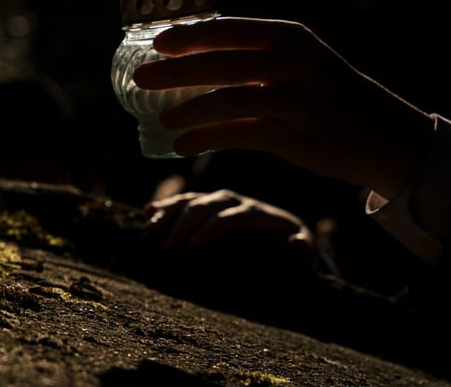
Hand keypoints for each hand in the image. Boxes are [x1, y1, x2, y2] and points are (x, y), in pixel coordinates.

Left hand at [131, 17, 434, 199]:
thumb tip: (188, 53)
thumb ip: (255, 54)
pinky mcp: (297, 138)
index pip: (231, 30)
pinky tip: (181, 146)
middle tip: (140, 77)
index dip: (191, 35)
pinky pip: (239, 135)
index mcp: (292, 38)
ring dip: (187, 110)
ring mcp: (298, 102)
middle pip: (222, 64)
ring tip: (162, 119)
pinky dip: (205, 139)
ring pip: (228, 101)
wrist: (386, 135)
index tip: (157, 42)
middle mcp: (296, 65)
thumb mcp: (301, 60)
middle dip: (175, 71)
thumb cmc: (328, 92)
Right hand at [144, 189, 313, 261]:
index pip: (230, 218)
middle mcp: (235, 201)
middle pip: (205, 206)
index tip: (192, 248)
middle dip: (183, 226)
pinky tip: (147, 211)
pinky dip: (165, 205)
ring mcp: (218, 200)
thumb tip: (298, 244)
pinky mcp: (206, 205)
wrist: (284, 235)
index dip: (211, 230)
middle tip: (166, 249)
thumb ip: (303, 249)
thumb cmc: (291, 249)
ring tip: (149, 230)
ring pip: (190, 199)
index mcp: (258, 214)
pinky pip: (183, 200)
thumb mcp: (302, 251)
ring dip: (168, 212)